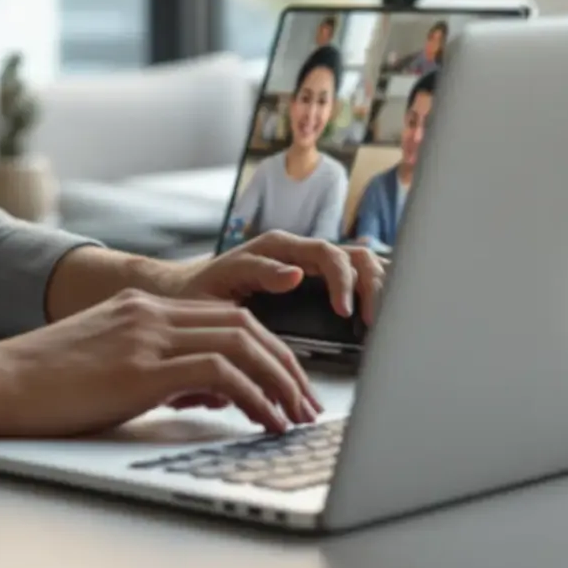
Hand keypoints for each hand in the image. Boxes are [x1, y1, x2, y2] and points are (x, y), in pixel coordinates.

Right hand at [0, 289, 321, 437]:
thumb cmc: (41, 385)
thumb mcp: (107, 366)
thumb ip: (155, 369)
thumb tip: (203, 393)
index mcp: (141, 307)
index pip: (225, 317)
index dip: (268, 351)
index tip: (287, 385)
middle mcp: (150, 311)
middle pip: (245, 325)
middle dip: (287, 365)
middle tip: (307, 404)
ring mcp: (145, 335)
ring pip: (242, 344)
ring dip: (279, 383)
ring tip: (297, 418)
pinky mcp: (140, 367)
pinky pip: (219, 373)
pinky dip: (253, 397)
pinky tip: (265, 421)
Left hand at [166, 233, 386, 319]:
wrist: (188, 290)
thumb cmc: (203, 288)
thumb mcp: (224, 280)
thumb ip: (259, 274)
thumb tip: (295, 274)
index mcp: (280, 247)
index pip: (330, 255)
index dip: (344, 283)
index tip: (345, 313)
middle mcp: (299, 251)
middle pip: (355, 256)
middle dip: (372, 285)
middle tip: (372, 320)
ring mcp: (309, 264)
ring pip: (360, 264)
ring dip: (377, 287)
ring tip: (379, 319)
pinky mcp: (312, 281)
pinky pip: (351, 279)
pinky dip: (369, 292)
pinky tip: (374, 315)